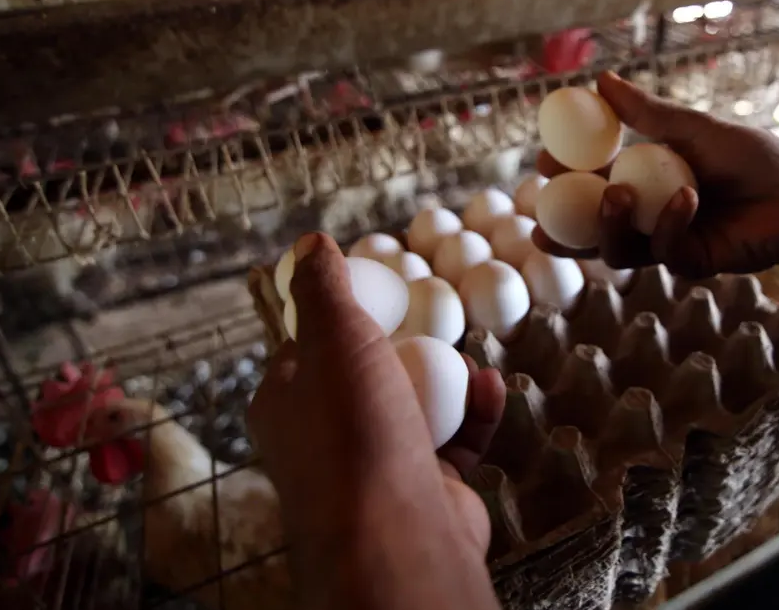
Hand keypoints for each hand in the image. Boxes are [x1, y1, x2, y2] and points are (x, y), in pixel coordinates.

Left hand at [247, 233, 505, 609]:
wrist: (396, 535)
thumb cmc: (352, 431)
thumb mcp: (332, 336)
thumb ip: (323, 288)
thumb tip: (310, 244)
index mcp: (287, 402)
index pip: (309, 344)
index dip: (345, 312)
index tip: (385, 287)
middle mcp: (325, 437)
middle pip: (370, 372)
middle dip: (409, 343)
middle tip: (438, 314)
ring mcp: (378, 465)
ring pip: (417, 404)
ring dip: (448, 376)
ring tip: (467, 353)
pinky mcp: (426, 489)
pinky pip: (455, 438)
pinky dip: (475, 412)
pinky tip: (492, 387)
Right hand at [532, 71, 778, 277]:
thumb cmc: (750, 155)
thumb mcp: (691, 127)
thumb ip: (644, 111)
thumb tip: (599, 80)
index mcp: (642, 180)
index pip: (590, 182)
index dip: (563, 178)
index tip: (543, 163)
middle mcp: (648, 214)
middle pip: (592, 227)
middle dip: (563, 226)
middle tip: (542, 214)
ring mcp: (667, 241)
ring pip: (618, 250)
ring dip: (608, 225)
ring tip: (614, 194)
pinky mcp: (692, 262)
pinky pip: (663, 251)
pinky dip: (668, 224)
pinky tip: (686, 198)